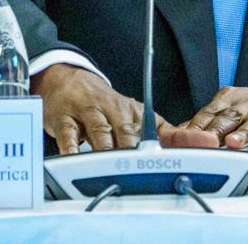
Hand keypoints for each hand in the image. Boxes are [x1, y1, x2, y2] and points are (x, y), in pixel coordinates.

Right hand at [32, 63, 214, 153]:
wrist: (69, 78)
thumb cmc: (103, 102)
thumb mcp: (129, 110)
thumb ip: (154, 128)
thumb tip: (182, 143)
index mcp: (130, 110)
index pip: (147, 128)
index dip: (154, 145)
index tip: (161, 159)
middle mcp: (112, 110)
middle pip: (125, 131)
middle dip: (131, 150)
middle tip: (135, 169)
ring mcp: (88, 113)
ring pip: (100, 131)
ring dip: (106, 149)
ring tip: (109, 166)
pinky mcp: (64, 119)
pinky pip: (68, 134)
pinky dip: (71, 147)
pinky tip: (73, 157)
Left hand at [182, 86, 247, 150]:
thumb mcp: (232, 109)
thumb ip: (207, 122)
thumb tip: (178, 135)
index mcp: (232, 99)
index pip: (209, 114)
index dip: (195, 129)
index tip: (181, 142)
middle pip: (230, 117)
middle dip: (215, 130)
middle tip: (202, 143)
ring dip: (245, 133)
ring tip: (234, 143)